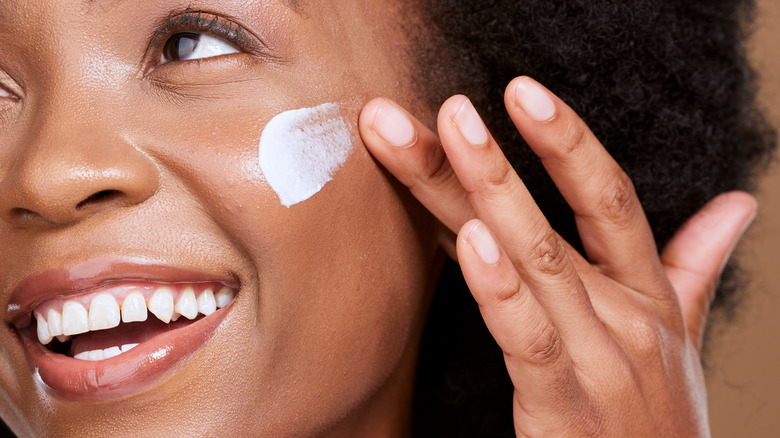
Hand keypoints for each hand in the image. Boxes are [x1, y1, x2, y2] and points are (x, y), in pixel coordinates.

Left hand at [358, 76, 756, 436]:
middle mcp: (623, 312)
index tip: (522, 92)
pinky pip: (526, 335)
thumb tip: (736, 205)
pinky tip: (469, 240)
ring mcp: (597, 355)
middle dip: (496, 157)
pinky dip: (498, 287)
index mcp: (645, 290)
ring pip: (534, 260)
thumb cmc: (657, 413)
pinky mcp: (563, 404)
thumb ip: (694, 263)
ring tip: (450, 138)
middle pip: (550, 218)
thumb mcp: (682, 333)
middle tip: (454, 104)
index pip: (607, 196)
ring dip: (486, 194)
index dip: (567, 139)